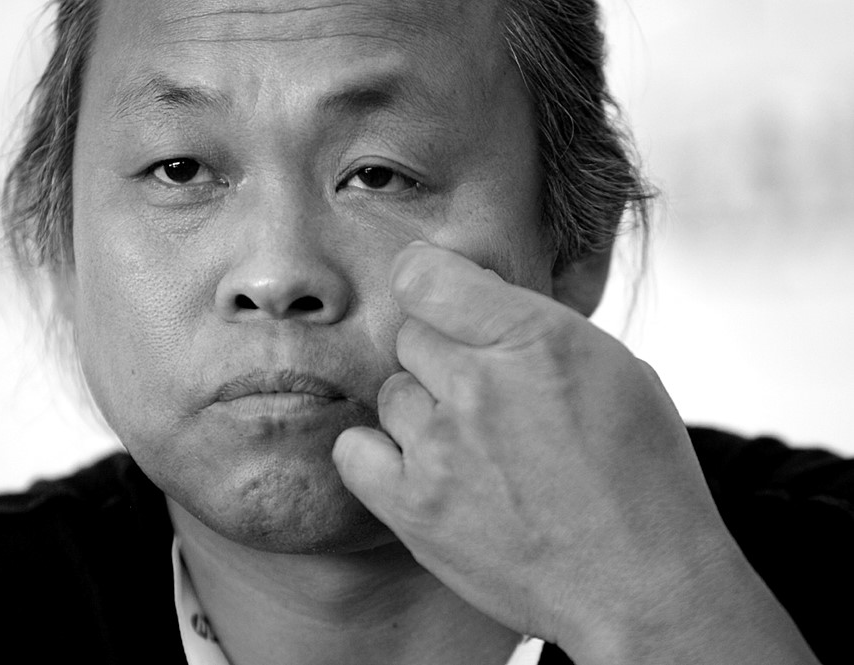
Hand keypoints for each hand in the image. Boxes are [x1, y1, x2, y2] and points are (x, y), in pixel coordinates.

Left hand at [333, 242, 819, 663]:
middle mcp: (480, 384)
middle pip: (411, 336)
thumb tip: (475, 298)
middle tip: (485, 399)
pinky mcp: (414, 507)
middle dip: (443, 358)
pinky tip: (421, 468)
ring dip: (423, 412)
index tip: (436, 297)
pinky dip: (380, 455)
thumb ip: (535, 327)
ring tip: (471, 448)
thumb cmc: (639, 476)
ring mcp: (441, 447)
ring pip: (391, 392)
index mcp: (536, 337)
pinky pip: (355, 451)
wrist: (640, 586)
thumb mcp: (614, 369)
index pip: (425, 274)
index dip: (426, 280)